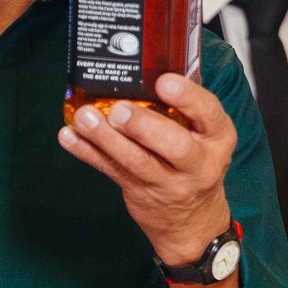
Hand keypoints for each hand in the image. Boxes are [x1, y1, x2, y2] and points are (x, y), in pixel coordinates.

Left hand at [57, 71, 236, 264]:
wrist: (194, 220)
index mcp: (218, 138)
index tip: (164, 82)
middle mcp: (198, 163)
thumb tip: (147, 67)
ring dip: (107, 139)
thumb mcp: (206, 135)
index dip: (188, 97)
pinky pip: (112, 170)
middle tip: (118, 111)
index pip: (209, 114)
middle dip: (143, 126)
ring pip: (137, 161)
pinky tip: (70, 137)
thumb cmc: (197, 162)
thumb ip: (184, 107)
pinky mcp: (139, 192)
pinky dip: (88, 153)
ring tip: (85, 118)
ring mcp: (169, 182)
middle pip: (174, 146)